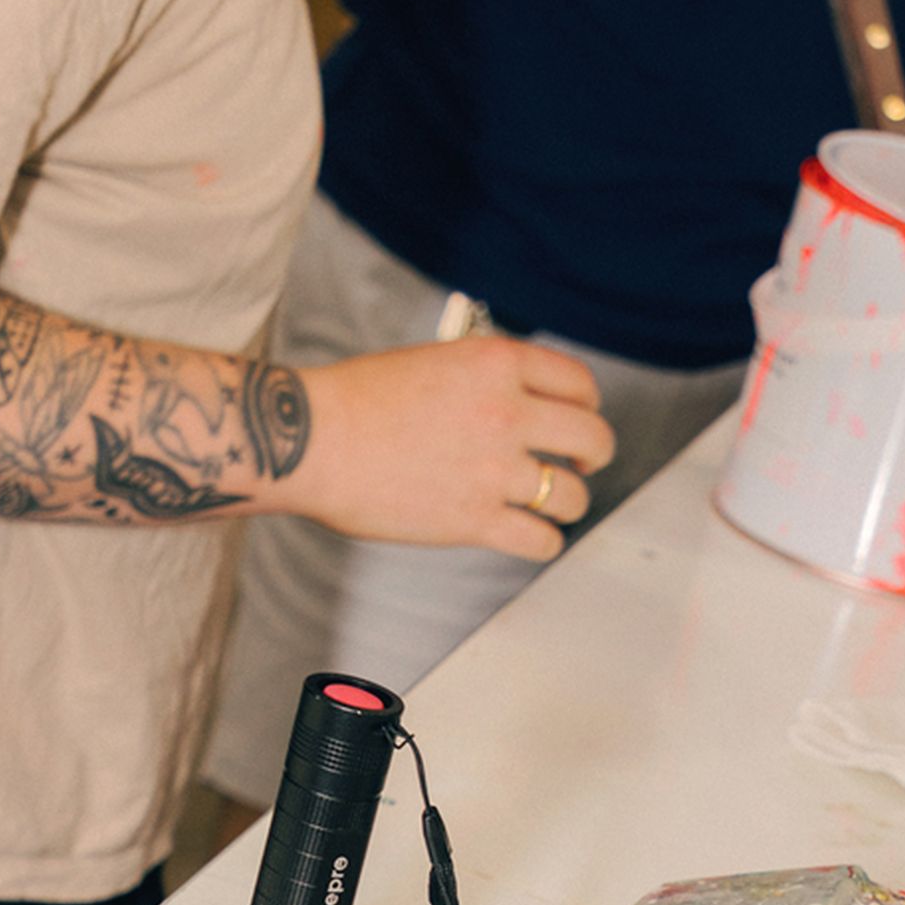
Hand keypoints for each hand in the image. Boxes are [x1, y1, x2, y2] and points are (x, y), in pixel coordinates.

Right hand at [280, 335, 614, 558]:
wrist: (311, 439)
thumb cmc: (358, 402)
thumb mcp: (434, 363)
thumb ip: (485, 381)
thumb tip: (520, 404)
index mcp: (495, 363)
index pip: (578, 383)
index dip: (587, 405)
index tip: (577, 421)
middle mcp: (505, 411)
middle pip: (592, 438)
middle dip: (592, 455)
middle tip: (576, 465)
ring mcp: (494, 468)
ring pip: (572, 495)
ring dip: (566, 502)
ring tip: (546, 503)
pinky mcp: (476, 519)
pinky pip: (542, 540)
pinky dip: (543, 541)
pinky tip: (527, 534)